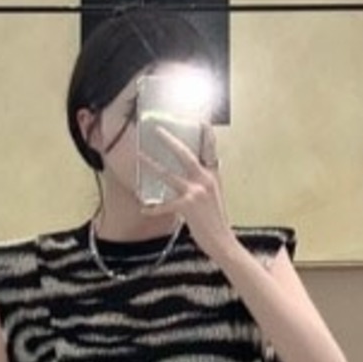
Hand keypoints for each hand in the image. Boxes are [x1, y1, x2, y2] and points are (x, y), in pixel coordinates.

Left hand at [145, 124, 234, 262]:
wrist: (222, 241)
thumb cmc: (215, 221)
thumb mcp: (214, 196)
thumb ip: (204, 183)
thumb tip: (190, 177)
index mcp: (213, 176)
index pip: (210, 149)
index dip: (205, 133)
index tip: (200, 120)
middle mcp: (206, 180)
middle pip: (185, 154)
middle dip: (170, 141)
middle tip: (157, 130)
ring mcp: (197, 192)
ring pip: (169, 174)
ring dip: (152, 165)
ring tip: (139, 157)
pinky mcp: (188, 206)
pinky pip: (165, 204)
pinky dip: (153, 208)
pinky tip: (144, 209)